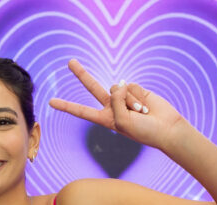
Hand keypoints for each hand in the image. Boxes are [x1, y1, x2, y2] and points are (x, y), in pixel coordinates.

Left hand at [48, 59, 186, 150]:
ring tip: (140, 113)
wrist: (166, 129)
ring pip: (118, 88)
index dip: (67, 106)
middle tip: (70, 61)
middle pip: (92, 87)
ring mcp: (123, 97)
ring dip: (130, 101)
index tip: (51, 102)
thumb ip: (116, 101)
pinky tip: (146, 106)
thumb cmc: (143, 131)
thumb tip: (120, 83)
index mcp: (104, 119)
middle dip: (81, 73)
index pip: (81, 111)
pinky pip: (131, 86)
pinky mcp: (135, 89)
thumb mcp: (122, 121)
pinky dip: (138, 96)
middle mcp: (111, 106)